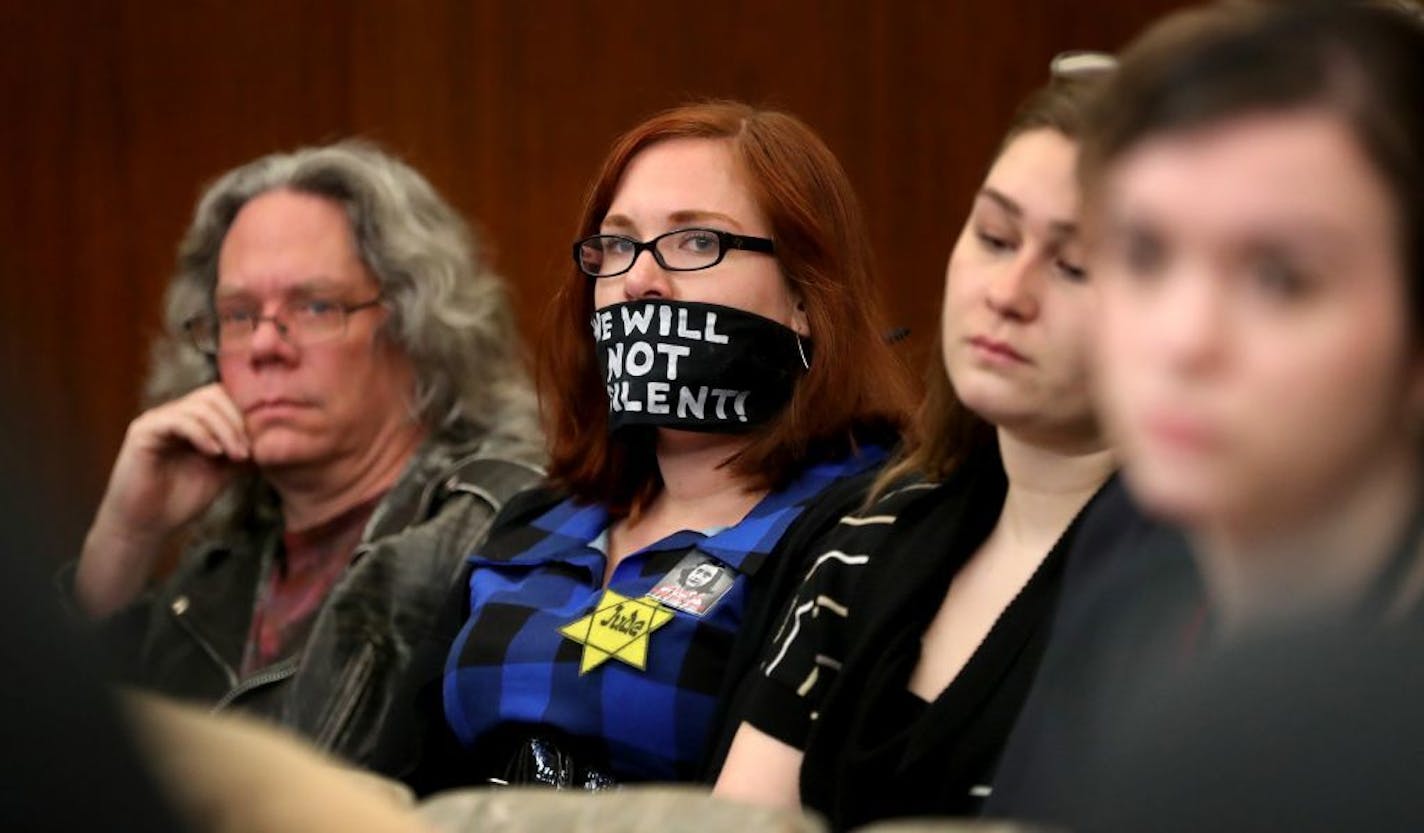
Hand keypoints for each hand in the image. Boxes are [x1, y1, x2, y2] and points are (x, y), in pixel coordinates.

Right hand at [77, 383, 249, 615]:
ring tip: (237, 455)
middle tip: (251, 450)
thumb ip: (245, 450)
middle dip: (239, 420)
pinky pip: (178, 420)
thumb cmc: (184, 497)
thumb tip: (276, 438)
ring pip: (200, 406)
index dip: (249, 412)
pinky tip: (214, 453)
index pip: (226, 396)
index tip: (266, 437)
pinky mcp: (143, 431)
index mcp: (196, 419)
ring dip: (226, 430)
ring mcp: (159, 419)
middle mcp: (176, 413)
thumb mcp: (225, 470)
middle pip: (215, 395)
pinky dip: (202, 434)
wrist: (150, 524)